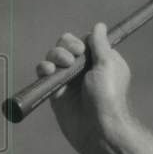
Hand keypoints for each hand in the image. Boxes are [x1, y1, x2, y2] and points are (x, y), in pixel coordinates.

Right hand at [36, 23, 132, 152]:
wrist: (98, 127)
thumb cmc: (108, 95)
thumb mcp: (109, 64)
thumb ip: (101, 44)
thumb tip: (99, 26)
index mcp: (101, 61)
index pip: (84, 41)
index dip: (79, 41)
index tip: (82, 48)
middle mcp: (84, 68)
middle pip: (66, 46)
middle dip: (65, 47)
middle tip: (71, 57)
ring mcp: (69, 80)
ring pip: (53, 57)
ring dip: (55, 56)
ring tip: (62, 65)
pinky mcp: (56, 91)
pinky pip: (44, 73)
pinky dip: (43, 68)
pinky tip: (48, 71)